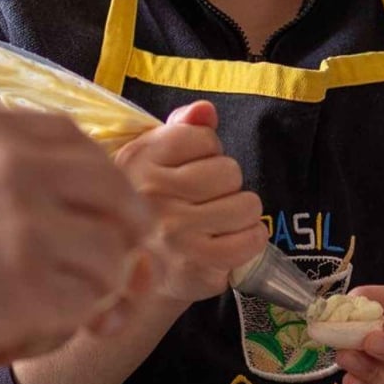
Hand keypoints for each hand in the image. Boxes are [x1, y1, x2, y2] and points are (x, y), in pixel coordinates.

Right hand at [0, 100, 152, 370]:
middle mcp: (10, 155)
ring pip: (110, 248)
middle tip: (108, 264)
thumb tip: (38, 194)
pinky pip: (89, 298)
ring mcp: (25, 212)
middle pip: (110, 186)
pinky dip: (73, 319)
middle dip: (117, 228)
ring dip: (93, 282)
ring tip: (54, 304)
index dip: (93, 182)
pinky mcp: (30, 274)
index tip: (92, 213)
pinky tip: (34, 327)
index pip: (72, 140)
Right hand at [112, 101, 264, 303]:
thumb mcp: (155, 159)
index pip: (205, 139)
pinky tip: (232, 240)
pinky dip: (250, 239)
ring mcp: (175, 231)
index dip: (208, 153)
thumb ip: (183, 128)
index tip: (191, 170)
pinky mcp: (196, 265)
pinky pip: (250, 240)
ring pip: (246, 205)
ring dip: (241, 213)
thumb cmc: (152, 207)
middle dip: (226, 184)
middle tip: (206, 200)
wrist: (133, 273)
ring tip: (219, 221)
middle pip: (229, 171)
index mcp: (141, 159)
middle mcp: (154, 194)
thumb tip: (205, 110)